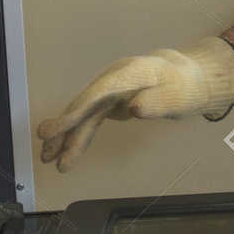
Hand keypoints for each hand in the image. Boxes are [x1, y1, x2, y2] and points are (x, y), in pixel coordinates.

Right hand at [36, 35, 233, 172]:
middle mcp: (114, 79)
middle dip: (65, 127)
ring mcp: (110, 91)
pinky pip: (90, 121)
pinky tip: (65, 153)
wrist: (188, 78)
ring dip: (67, 138)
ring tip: (48, 161)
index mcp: (131, 73)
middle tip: (45, 147)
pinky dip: (78, 138)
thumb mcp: (179, 96)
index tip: (60, 126)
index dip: (78, 109)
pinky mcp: (110, 102)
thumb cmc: (185, 87)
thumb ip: (157, 102)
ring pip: (84, 115)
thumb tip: (134, 108)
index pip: (100, 92)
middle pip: (86, 104)